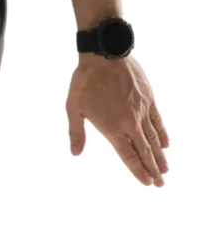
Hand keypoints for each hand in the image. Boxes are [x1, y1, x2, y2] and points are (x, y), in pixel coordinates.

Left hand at [65, 54, 170, 187]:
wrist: (105, 54)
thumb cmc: (86, 81)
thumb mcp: (74, 108)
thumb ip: (76, 133)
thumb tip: (75, 154)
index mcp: (113, 128)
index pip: (129, 156)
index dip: (138, 171)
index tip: (147, 183)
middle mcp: (131, 123)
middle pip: (144, 152)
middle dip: (152, 170)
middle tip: (159, 185)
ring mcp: (142, 111)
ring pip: (153, 139)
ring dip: (160, 157)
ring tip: (165, 171)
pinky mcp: (148, 99)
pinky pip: (158, 121)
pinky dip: (162, 134)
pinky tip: (165, 145)